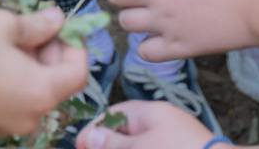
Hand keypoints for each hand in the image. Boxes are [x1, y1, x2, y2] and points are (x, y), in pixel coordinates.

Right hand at [0, 8, 88, 137]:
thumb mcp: (3, 25)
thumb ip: (36, 24)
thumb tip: (56, 19)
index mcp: (43, 93)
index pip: (78, 72)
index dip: (73, 45)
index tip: (57, 26)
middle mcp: (32, 116)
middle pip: (56, 83)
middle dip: (48, 53)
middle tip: (27, 28)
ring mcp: (9, 126)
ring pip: (32, 92)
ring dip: (27, 65)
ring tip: (2, 41)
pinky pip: (11, 101)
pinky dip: (10, 81)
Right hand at [77, 100, 212, 148]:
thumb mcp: (141, 147)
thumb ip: (114, 143)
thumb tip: (88, 136)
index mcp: (151, 112)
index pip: (115, 114)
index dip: (95, 129)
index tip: (80, 145)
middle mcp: (160, 123)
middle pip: (124, 131)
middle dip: (107, 143)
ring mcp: (170, 139)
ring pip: (137, 142)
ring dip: (122, 146)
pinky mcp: (178, 147)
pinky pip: (151, 145)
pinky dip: (138, 148)